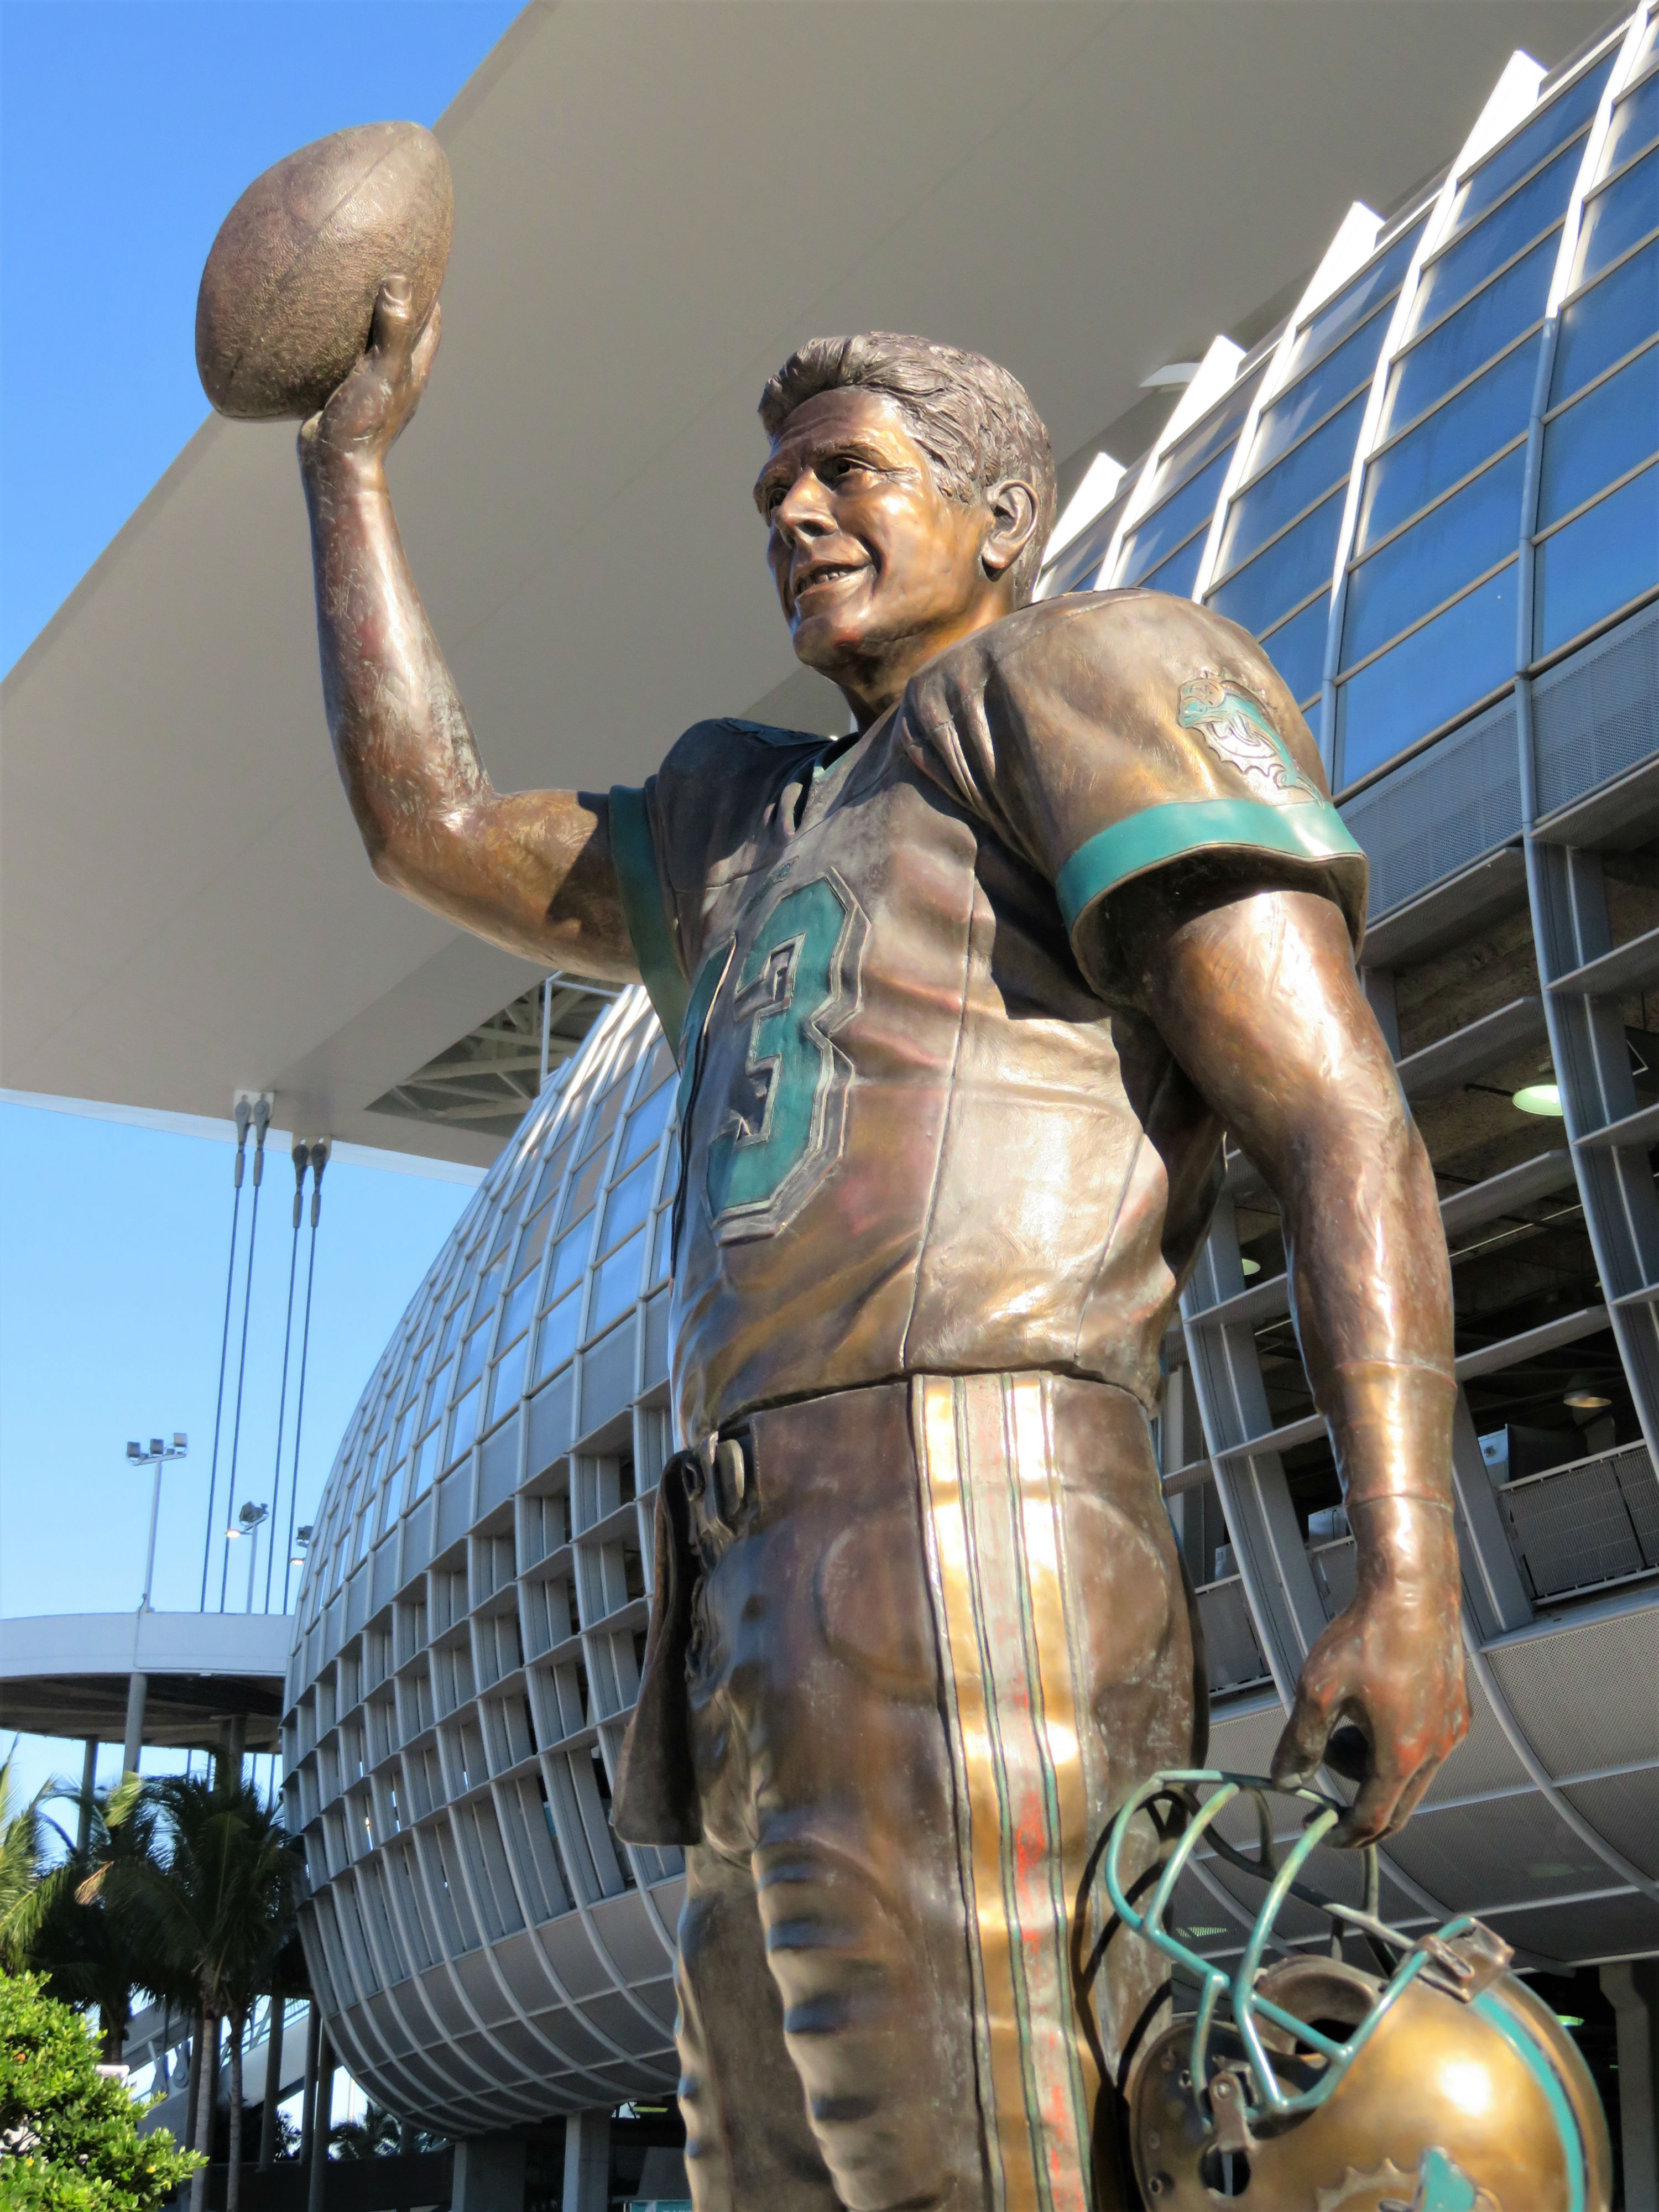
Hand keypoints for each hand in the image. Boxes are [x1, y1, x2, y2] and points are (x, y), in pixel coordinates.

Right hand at [298, 275, 440, 469]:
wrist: (334, 464)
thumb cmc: (364, 421)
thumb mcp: (382, 370)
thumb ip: (393, 329)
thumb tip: (400, 280)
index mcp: (413, 369)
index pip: (431, 322)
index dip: (429, 292)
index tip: (420, 260)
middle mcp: (397, 376)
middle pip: (404, 329)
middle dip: (398, 300)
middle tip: (380, 265)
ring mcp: (371, 385)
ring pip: (373, 343)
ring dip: (366, 319)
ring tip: (349, 286)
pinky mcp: (345, 393)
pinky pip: (346, 357)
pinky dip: (341, 338)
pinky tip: (321, 324)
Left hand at [1270, 1498, 1470, 1845]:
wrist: (1412, 1589)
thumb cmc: (1366, 1636)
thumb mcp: (1318, 1689)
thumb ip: (1300, 1742)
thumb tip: (1283, 1780)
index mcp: (1403, 1755)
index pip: (1374, 1819)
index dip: (1345, 1834)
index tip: (1321, 1832)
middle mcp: (1438, 1750)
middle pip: (1398, 1806)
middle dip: (1359, 1808)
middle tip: (1326, 1800)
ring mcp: (1453, 1729)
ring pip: (1412, 1776)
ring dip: (1373, 1770)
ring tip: (1340, 1728)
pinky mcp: (1458, 1708)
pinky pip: (1426, 1747)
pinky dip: (1395, 1747)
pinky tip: (1369, 1709)